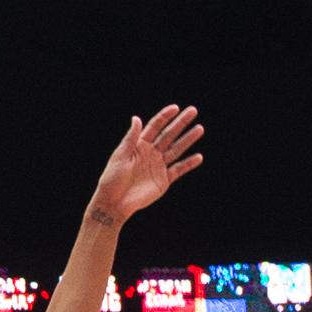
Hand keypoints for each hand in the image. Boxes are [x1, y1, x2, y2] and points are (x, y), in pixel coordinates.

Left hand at [87, 106, 204, 223]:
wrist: (115, 203)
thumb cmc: (112, 179)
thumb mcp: (120, 156)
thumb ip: (130, 138)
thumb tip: (136, 118)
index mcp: (139, 145)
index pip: (154, 127)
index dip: (165, 117)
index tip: (176, 108)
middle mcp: (150, 153)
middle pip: (168, 135)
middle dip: (181, 123)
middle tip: (193, 111)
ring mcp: (158, 166)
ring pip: (176, 149)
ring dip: (188, 139)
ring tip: (200, 129)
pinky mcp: (163, 180)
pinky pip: (178, 169)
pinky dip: (188, 164)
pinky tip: (198, 157)